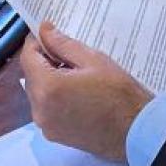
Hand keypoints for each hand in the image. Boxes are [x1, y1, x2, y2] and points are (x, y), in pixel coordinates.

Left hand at [20, 21, 152, 161]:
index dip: (36, 42)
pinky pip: (46, 109)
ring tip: (75, 73)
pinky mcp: (55, 135)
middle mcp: (40, 110)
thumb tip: (45, 30)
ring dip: (49, 79)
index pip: (28, 58)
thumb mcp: (94, 60)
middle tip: (67, 52)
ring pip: (37, 93)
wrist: (136, 132)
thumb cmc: (119, 94)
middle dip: (43, 61)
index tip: (47, 32)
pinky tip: (76, 92)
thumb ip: (63, 44)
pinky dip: (54, 97)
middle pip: (31, 76)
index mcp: (48, 88)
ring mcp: (46, 126)